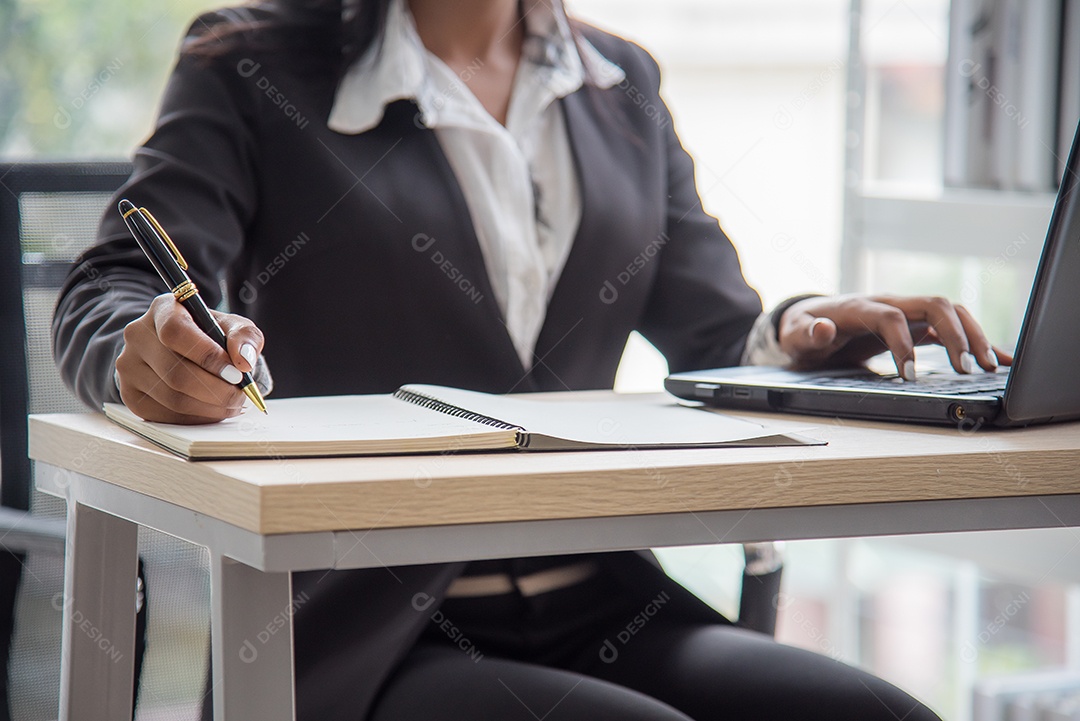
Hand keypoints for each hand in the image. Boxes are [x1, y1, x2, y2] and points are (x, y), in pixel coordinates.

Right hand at [116, 293, 264, 422]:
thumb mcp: (232, 326)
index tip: (236, 372)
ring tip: (232, 403)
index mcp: (162, 310)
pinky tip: (213, 410)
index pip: (175, 331)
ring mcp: (129, 367)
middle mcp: (137, 336)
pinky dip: (197, 418)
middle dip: (217, 390)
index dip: (207, 355)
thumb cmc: (209, 335)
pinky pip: (167, 416)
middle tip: (241, 394)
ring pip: (173, 398)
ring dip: (211, 407)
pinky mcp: (131, 396)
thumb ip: (244, 336)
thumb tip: (244, 360)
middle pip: (175, 372)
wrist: (182, 351)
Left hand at [777, 294, 1013, 379]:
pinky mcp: (913, 325)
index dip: (902, 343)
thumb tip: (822, 328)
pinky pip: (949, 328)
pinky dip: (973, 340)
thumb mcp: (795, 335)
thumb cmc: (802, 330)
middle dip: (955, 333)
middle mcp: (888, 303)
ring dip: (972, 335)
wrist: (807, 321)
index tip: (909, 374)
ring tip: (988, 366)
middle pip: (933, 306)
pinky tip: (997, 358)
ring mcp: (904, 312)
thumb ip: (807, 333)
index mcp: (860, 306)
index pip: (890, 317)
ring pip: (948, 312)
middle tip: (968, 368)